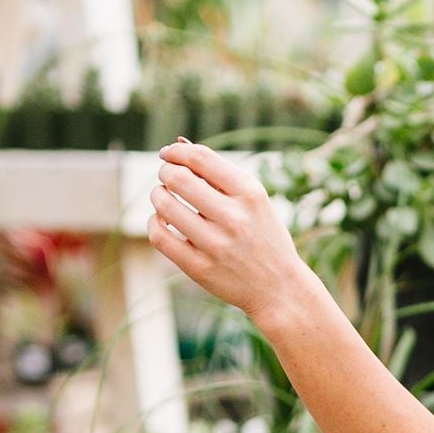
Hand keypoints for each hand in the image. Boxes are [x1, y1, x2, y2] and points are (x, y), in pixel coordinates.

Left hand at [148, 140, 309, 333]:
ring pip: (165, 206)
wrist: (279, 289)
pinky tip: (161, 220)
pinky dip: (153, 223)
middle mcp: (234, 217)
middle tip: (166, 177)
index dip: (176, 151)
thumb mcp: (254, 201)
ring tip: (162, 197)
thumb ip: (219, 174)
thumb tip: (179, 143)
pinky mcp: (200, 268)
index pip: (201, 158)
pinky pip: (160, 237)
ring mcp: (216, 245)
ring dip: (157, 195)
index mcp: (250, 194)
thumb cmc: (263, 237)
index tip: (167, 154)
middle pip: (179, 178)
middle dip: (165, 172)